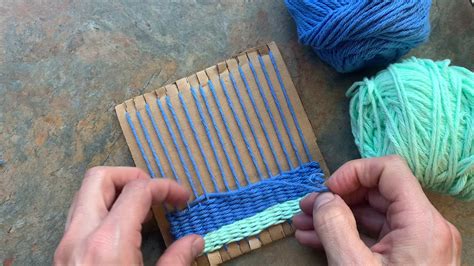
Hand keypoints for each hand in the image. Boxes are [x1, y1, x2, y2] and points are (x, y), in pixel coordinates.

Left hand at [54, 167, 203, 264]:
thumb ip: (177, 261)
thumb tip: (195, 241)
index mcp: (108, 243)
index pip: (137, 190)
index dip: (165, 187)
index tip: (182, 198)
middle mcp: (80, 238)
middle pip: (99, 178)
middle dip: (132, 177)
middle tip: (155, 193)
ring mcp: (66, 246)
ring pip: (85, 195)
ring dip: (116, 192)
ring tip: (143, 210)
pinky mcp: (63, 256)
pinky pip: (81, 217)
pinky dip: (104, 211)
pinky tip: (125, 229)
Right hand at [293, 156, 461, 264]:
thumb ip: (334, 226)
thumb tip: (323, 200)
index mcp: (421, 223)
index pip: (388, 170)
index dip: (353, 172)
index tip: (327, 190)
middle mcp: (426, 226)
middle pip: (378, 192)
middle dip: (337, 198)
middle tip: (306, 208)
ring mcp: (419, 243)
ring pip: (373, 215)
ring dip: (336, 216)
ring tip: (303, 224)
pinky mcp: (409, 257)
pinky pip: (376, 235)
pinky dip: (347, 233)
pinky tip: (316, 239)